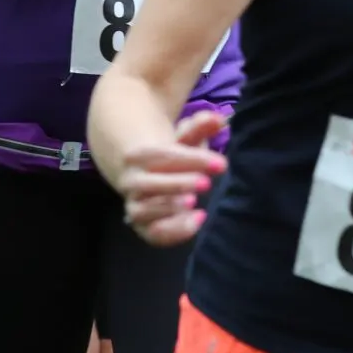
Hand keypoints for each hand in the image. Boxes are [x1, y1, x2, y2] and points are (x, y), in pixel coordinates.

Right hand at [113, 110, 228, 246]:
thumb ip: (200, 127)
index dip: (192, 159)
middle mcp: (131, 181)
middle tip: (206, 183)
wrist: (148, 176)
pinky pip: (152, 233)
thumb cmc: (172, 157)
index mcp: (138, 156)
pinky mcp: (144, 227)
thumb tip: (217, 119)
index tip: (221, 164)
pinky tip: (197, 220)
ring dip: (168, 208)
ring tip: (194, 203)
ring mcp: (135, 205)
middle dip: (177, 183)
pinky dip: (173, 231)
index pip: (162, 156)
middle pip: (148, 184)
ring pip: (143, 210)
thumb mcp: (185, 139)